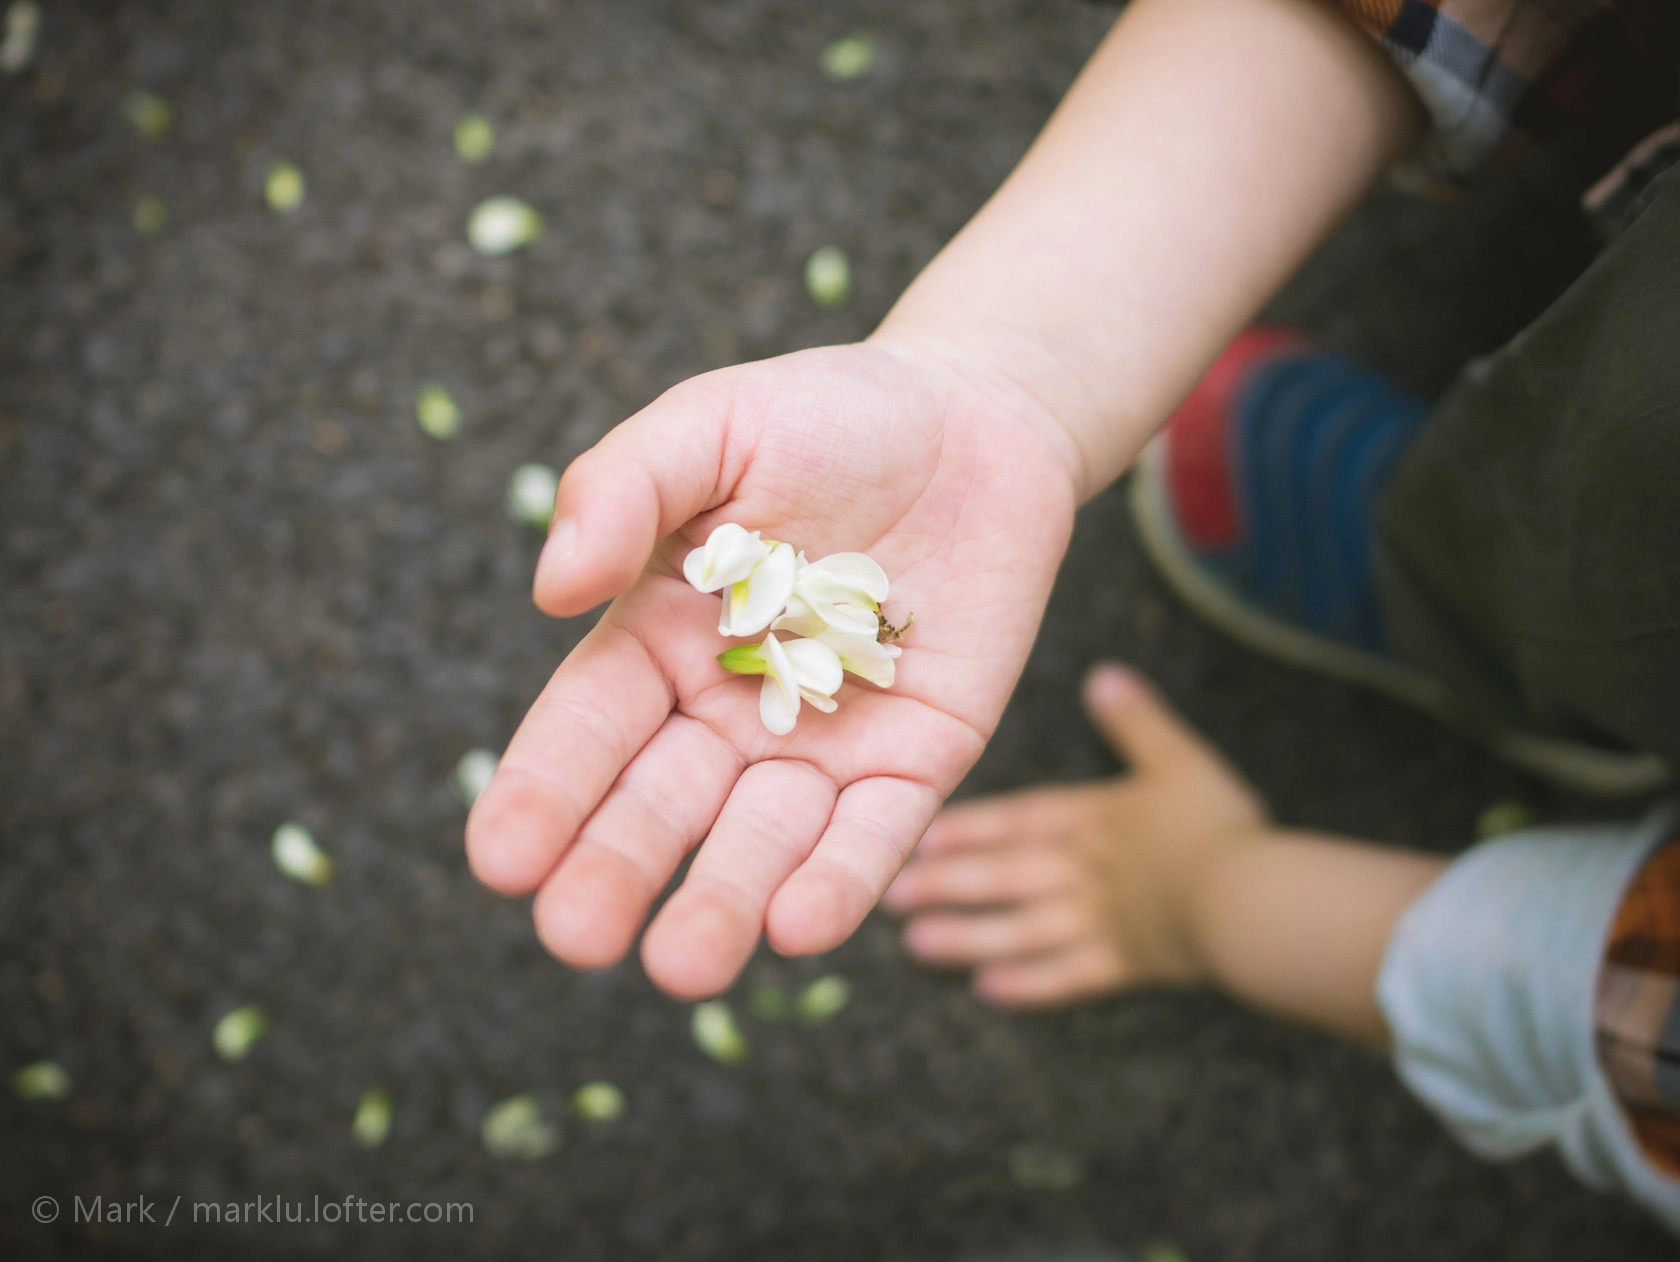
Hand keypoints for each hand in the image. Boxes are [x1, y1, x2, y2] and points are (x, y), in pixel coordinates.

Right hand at [465, 340, 1080, 998]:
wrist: (977, 422)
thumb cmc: (829, 414)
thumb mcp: (713, 424)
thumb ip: (624, 489)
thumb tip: (550, 586)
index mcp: (659, 637)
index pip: (589, 726)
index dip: (545, 790)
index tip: (500, 859)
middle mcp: (730, 709)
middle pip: (664, 803)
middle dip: (619, 869)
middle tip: (576, 936)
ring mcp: (825, 742)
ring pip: (764, 841)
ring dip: (725, 903)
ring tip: (684, 966)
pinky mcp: (917, 758)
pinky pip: (875, 833)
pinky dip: (841, 879)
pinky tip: (800, 927)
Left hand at [883, 663, 1267, 1006]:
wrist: (1248, 899)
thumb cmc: (1216, 825)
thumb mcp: (1178, 758)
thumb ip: (1138, 720)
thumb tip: (1104, 674)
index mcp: (1093, 818)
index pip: (1018, 820)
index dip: (968, 828)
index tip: (922, 838)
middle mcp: (1083, 870)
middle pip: (1004, 875)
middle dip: (948, 885)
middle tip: (894, 898)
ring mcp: (1101, 921)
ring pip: (1020, 927)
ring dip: (967, 936)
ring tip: (919, 945)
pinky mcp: (1126, 964)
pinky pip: (1066, 976)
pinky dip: (1027, 983)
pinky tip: (989, 990)